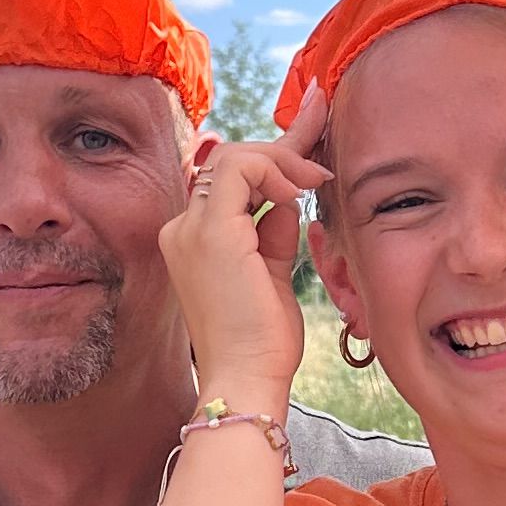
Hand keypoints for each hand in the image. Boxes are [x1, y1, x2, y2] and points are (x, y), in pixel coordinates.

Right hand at [164, 132, 318, 408]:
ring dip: (281, 158)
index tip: (311, 130)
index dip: (272, 154)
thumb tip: (289, 199)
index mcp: (193, 239)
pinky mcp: (211, 232)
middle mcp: (183, 228)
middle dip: (282, 144)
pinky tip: (297, 192)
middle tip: (322, 125)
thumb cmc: (261, 341)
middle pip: (230, 160)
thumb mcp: (272, 272)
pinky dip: (274, 170)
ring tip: (316, 177)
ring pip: (233, 157)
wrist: (246, 379)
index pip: (229, 180)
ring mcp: (191, 229)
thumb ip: (274, 231)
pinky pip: (241, 169)